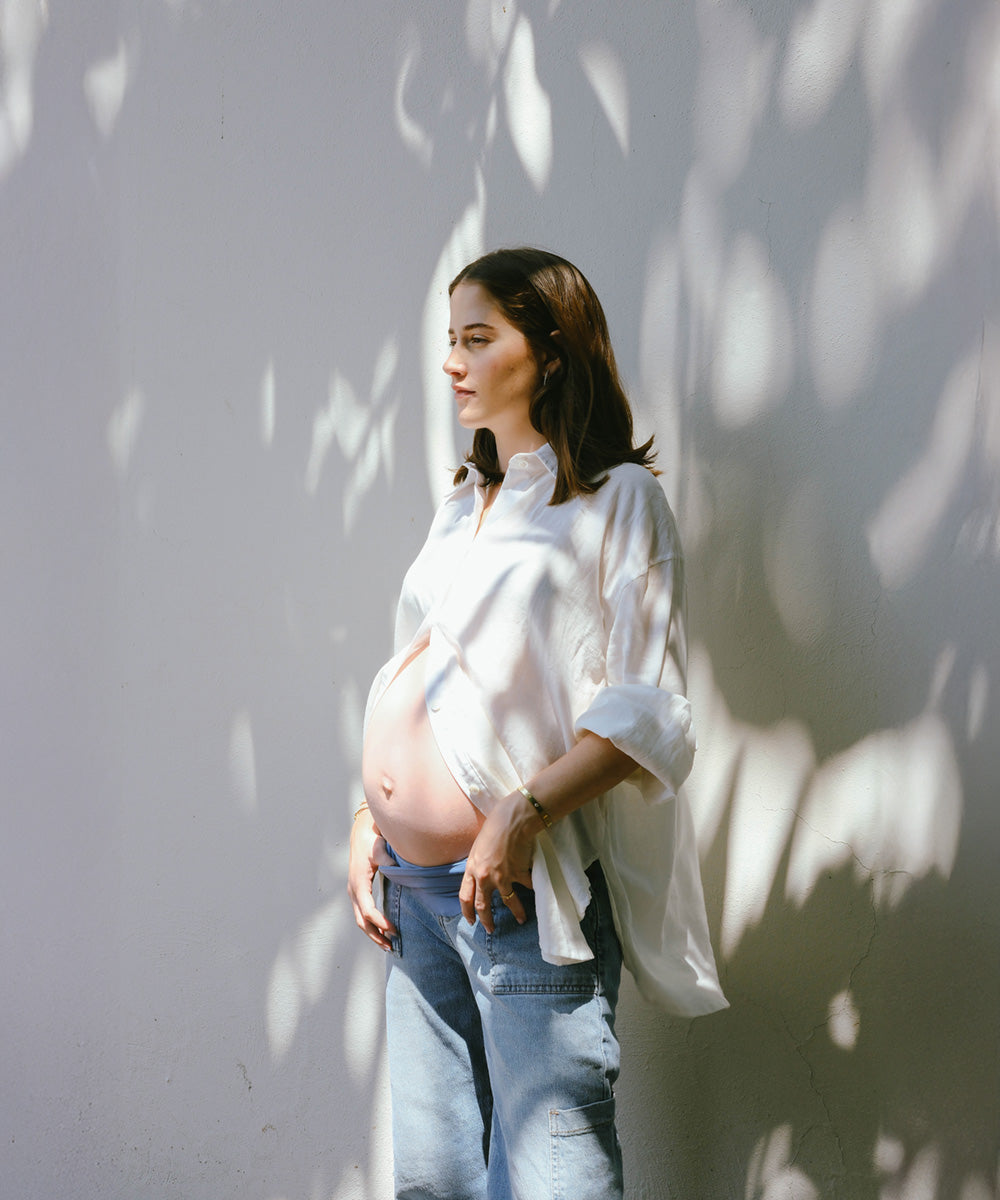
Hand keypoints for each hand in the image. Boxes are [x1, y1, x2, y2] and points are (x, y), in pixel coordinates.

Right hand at [347, 808, 395, 949]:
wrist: (361, 834)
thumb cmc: (372, 841)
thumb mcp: (380, 850)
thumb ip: (388, 860)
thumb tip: (398, 870)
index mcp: (359, 884)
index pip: (368, 911)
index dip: (381, 923)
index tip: (394, 930)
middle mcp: (353, 890)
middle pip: (362, 921)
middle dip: (375, 935)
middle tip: (391, 946)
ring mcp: (353, 892)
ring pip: (360, 920)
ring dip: (373, 933)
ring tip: (388, 944)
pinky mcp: (357, 891)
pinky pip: (362, 913)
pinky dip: (371, 924)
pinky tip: (382, 929)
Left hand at [459, 789, 538, 931]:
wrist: (512, 820)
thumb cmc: (493, 827)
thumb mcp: (478, 848)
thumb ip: (478, 865)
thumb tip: (480, 879)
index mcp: (472, 869)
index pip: (465, 897)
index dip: (467, 912)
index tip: (471, 921)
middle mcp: (485, 877)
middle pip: (483, 906)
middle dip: (486, 921)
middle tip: (490, 930)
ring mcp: (503, 877)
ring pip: (509, 902)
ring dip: (516, 913)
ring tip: (521, 920)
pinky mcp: (519, 873)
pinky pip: (527, 885)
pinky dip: (532, 887)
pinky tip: (537, 890)